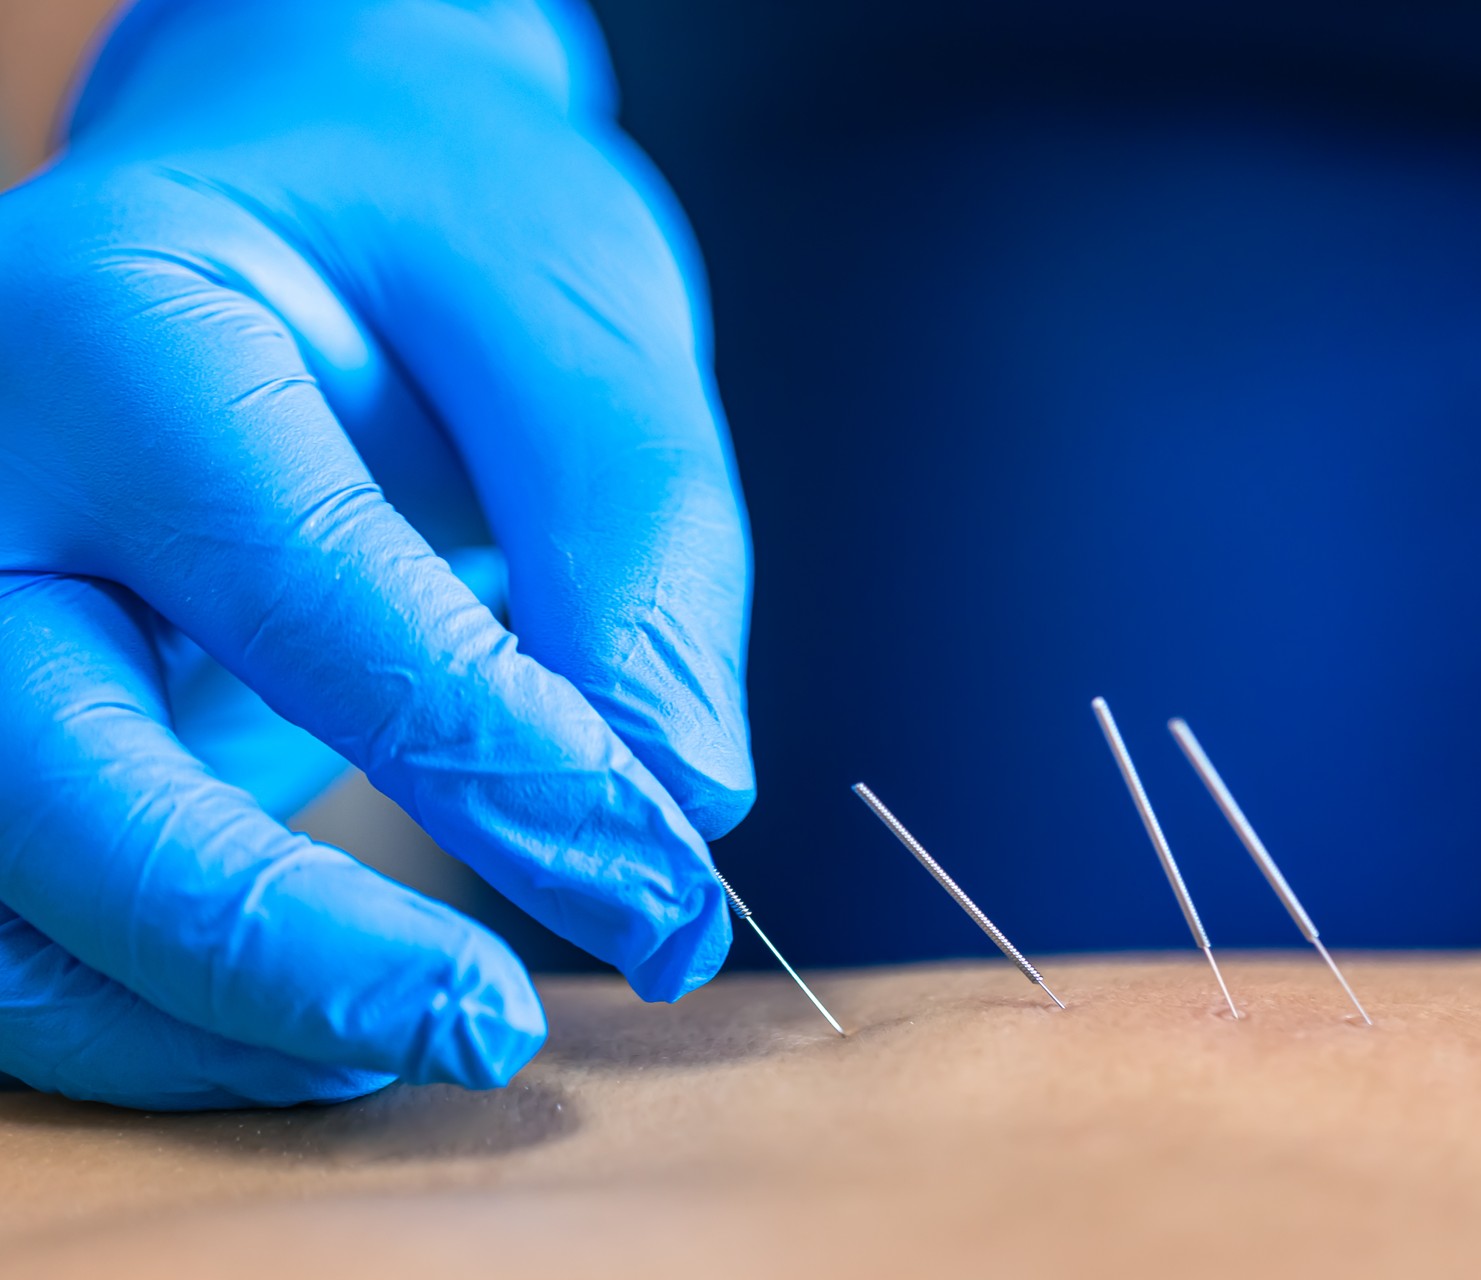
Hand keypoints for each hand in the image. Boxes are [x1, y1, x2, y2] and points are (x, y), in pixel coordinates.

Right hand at [0, 0, 752, 1107]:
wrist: (290, 201)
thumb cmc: (436, 229)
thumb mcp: (566, 305)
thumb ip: (634, 533)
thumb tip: (684, 796)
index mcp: (114, 328)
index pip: (292, 581)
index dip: (495, 756)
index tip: (666, 870)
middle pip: (45, 782)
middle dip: (280, 945)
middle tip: (501, 1028)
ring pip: (1, 907)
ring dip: (209, 1020)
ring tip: (431, 1036)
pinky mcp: (5, 721)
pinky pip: (28, 929)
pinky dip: (171, 1016)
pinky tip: (338, 1022)